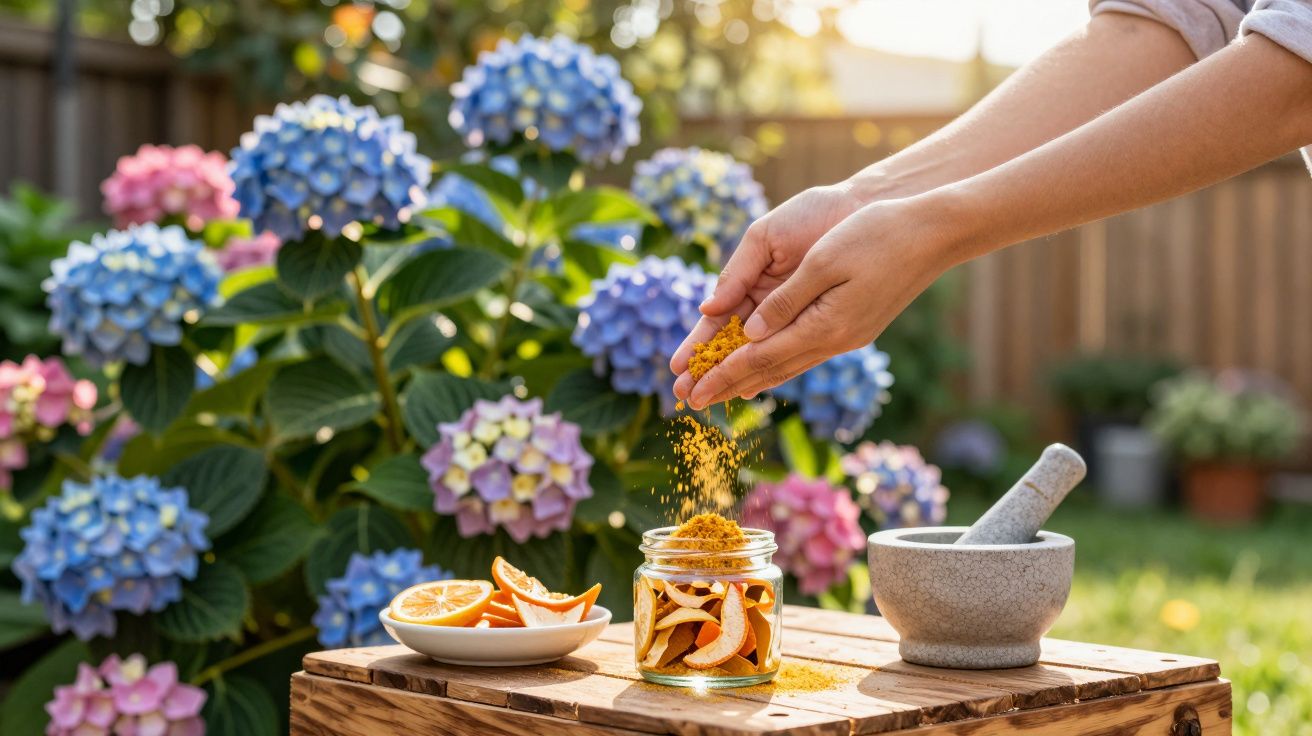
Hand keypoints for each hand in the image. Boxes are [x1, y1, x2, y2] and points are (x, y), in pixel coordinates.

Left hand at [678, 196, 956, 408]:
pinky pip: (805, 353)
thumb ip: (785, 300)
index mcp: (825, 325)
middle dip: (729, 385)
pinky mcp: (855, 328)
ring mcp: (847, 337)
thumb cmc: (878, 235)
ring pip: (789, 365)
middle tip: (693, 402)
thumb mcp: (824, 261)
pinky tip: (768, 370)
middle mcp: (835, 340)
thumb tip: (750, 334)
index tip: (692, 393)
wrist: (935, 234)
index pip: (760, 358)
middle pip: (770, 370)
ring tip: (723, 393)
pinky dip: (779, 365)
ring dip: (753, 379)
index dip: (721, 375)